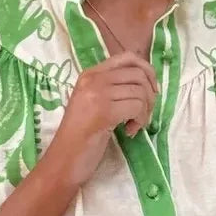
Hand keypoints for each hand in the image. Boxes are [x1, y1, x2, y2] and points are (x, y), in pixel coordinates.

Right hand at [52, 50, 158, 185]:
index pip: (128, 57)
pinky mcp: (104, 111)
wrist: (64, 159)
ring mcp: (97, 94)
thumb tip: (146, 84)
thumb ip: (112, 89)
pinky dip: (140, 121)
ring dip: (144, 112)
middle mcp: (93, 79)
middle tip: (143, 115)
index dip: (147, 71)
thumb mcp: (94, 104)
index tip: (151, 91)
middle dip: (150, 96)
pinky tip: (129, 132)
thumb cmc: (80, 136)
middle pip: (138, 74)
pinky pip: (137, 107)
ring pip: (140, 92)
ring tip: (133, 126)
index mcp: (90, 74)